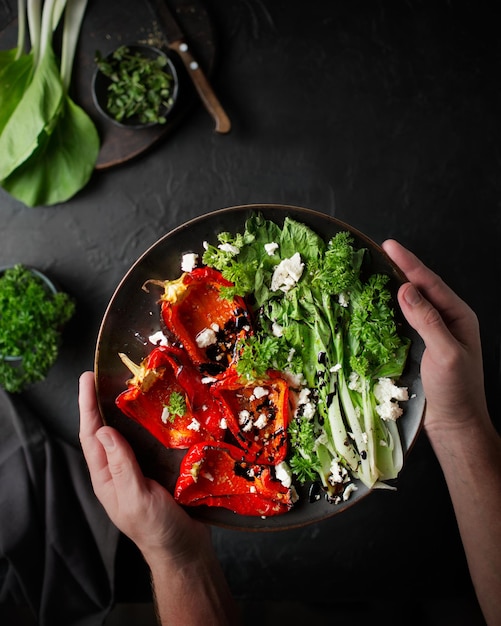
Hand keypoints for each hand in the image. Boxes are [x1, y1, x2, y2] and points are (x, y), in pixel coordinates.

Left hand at [78, 371, 209, 563]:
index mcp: (107, 477)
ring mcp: (140, 467)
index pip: (91, 435)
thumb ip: (121, 465)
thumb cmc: (158, 529)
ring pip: (129, 432)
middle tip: (108, 373)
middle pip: (106, 429)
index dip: (87, 406)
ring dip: (127, 408)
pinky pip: (152, 438)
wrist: (186, 549)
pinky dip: (152, 421)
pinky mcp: (160, 467)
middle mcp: (120, 468)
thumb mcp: (136, 498)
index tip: (86, 379)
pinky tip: (160, 408)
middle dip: (103, 401)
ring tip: (132, 383)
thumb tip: (103, 430)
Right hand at [382, 240, 489, 434]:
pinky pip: (402, 321)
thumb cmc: (456, 391)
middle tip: (378, 252)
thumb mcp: (445, 353)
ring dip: (392, 287)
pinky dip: (388, 310)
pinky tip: (376, 305)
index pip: (430, 283)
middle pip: (421, 288)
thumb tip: (406, 289)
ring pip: (411, 303)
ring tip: (374, 272)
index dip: (409, 263)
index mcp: (459, 317)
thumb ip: (427, 320)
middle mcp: (446, 321)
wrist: (454, 424)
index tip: (389, 246)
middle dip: (400, 268)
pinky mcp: (419, 347)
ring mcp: (433, 334)